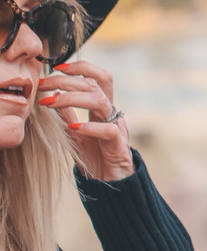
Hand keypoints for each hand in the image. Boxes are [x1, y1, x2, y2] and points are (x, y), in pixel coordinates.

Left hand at [36, 58, 134, 181]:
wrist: (111, 183)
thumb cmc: (95, 156)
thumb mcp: (76, 133)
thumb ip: (68, 115)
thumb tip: (52, 96)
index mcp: (103, 107)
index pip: (97, 77)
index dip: (81, 68)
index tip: (57, 68)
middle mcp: (112, 113)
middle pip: (95, 84)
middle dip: (67, 81)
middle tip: (44, 84)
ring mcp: (117, 127)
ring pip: (100, 101)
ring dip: (73, 98)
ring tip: (51, 102)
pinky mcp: (118, 144)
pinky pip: (108, 130)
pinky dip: (89, 127)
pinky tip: (73, 128)